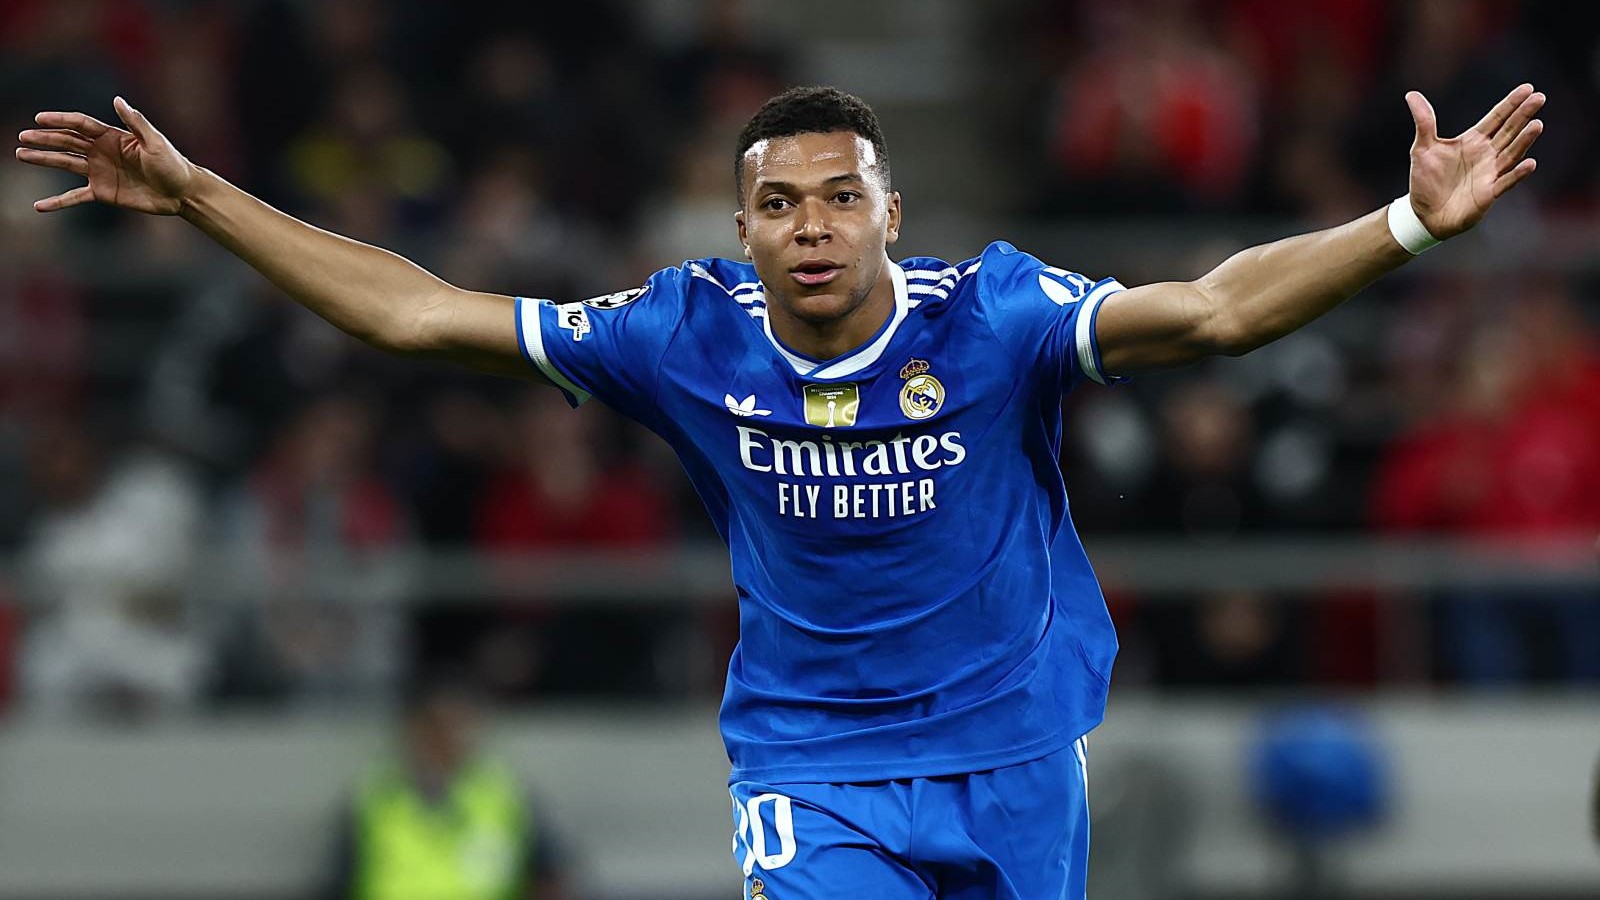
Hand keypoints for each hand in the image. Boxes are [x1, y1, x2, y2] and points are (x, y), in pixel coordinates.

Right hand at [15, 96, 193, 214]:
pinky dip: (57, 201)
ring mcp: (99, 172)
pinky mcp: (102, 193)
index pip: (80, 125)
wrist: (182, 193)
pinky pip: (74, 197)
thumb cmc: (172, 164)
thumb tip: (117, 100)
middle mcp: (101, 152)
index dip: (60, 121)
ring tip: (21, 155)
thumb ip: (135, 122)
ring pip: (65, 164)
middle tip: (22, 137)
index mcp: (112, 137)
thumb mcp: (155, 142)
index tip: (40, 119)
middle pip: (67, 142)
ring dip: (43, 160)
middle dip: (44, 139)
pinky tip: (39, 206)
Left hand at [1405, 84, 1542, 239]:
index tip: (1527, 88)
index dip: (1510, 104)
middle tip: (1539, 98)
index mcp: (1473, 141)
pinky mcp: (1488, 193)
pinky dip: (1517, 174)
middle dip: (1523, 115)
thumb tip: (1411, 94)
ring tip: (1537, 125)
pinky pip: (1506, 182)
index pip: (1496, 118)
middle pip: (1509, 131)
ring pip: (1511, 153)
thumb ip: (1424, 122)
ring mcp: (1490, 173)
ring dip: (1524, 140)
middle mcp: (1487, 155)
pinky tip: (1530, 163)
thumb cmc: (1426, 180)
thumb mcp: (1422, 148)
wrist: (1423, 214)